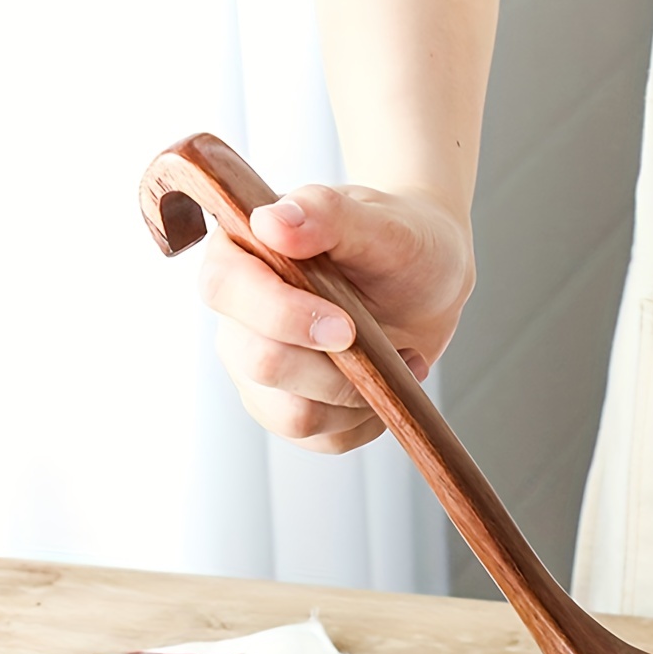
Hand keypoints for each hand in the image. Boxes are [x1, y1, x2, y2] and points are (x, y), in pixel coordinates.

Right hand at [199, 184, 473, 453]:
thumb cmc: (401, 245)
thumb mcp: (382, 222)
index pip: (225, 290)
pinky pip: (320, 439)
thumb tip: (272, 221)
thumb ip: (328, 214)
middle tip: (383, 346)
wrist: (427, 284)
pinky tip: (385, 383)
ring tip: (394, 359)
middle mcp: (236, 316)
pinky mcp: (287, 409)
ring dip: (356, 397)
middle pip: (258, 362)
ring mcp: (256, 367)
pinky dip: (365, 421)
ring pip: (291, 414)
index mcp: (240, 253)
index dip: (283, 316)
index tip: (346, 327)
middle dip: (333, 368)